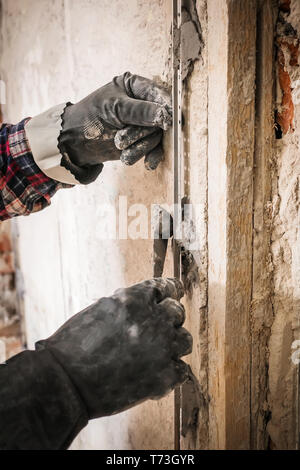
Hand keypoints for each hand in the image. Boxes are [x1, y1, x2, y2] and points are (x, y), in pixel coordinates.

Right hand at [35, 278, 191, 418]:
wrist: (65, 383)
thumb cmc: (73, 346)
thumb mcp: (100, 310)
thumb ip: (127, 304)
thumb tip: (146, 302)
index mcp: (134, 298)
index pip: (165, 287)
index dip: (172, 289)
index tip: (177, 291)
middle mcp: (153, 319)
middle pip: (177, 312)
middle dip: (169, 319)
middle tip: (158, 330)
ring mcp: (162, 347)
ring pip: (184, 340)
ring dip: (173, 345)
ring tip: (157, 354)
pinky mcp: (164, 376)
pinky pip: (181, 370)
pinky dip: (170, 373)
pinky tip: (154, 375)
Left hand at [59, 72, 171, 171]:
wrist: (76, 143)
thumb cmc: (90, 118)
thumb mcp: (114, 109)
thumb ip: (141, 111)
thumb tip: (166, 115)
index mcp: (135, 86)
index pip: (158, 94)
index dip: (166, 107)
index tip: (168, 121)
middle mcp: (142, 103)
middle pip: (158, 118)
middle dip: (141, 133)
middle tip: (121, 141)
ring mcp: (143, 123)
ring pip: (156, 136)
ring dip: (140, 147)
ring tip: (122, 152)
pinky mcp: (142, 141)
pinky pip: (155, 148)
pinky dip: (151, 156)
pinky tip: (148, 164)